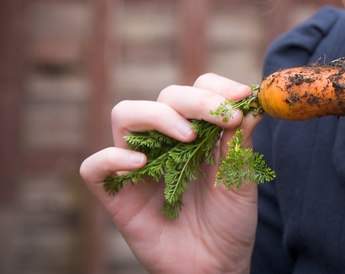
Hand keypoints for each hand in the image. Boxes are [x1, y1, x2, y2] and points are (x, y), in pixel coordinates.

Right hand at [79, 74, 260, 273]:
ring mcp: (138, 165)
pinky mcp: (117, 196)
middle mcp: (165, 141)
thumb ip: (241, 141)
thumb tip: (250, 101)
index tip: (241, 97)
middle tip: (223, 117)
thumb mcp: (241, 177)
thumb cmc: (230, 221)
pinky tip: (140, 162)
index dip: (217, 87)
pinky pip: (94, 166)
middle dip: (196, 100)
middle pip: (166, 96)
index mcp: (198, 131)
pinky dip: (112, 157)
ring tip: (187, 138)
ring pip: (125, 115)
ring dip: (157, 116)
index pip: (198, 88)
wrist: (217, 266)